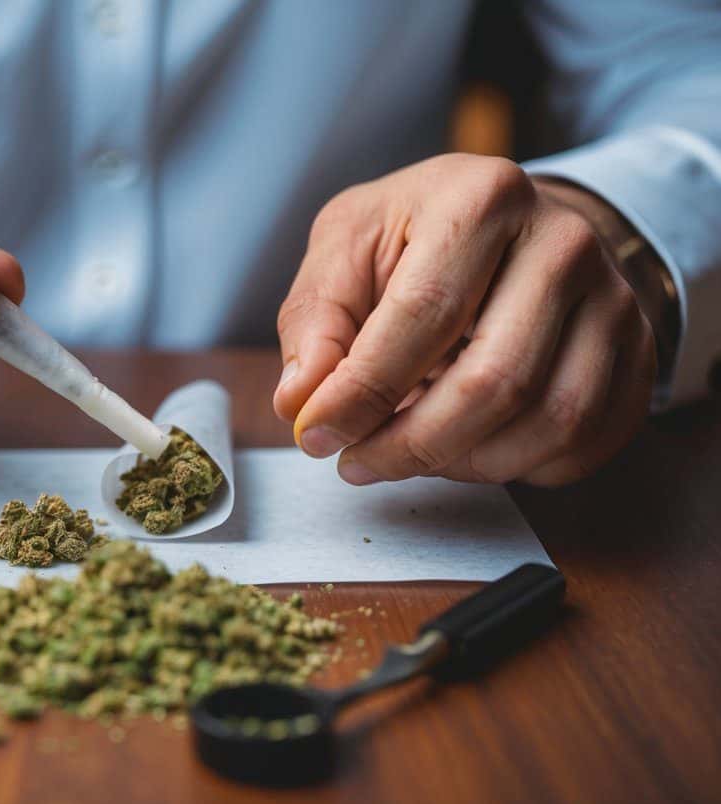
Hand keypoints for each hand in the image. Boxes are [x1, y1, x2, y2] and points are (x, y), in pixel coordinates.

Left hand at [274, 154, 655, 487]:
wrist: (518, 227)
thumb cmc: (419, 236)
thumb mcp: (347, 245)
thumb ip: (316, 319)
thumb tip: (301, 400)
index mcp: (482, 200)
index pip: (423, 317)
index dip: (361, 393)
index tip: (316, 435)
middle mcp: (564, 244)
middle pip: (494, 383)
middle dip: (410, 446)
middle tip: (356, 462)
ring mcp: (615, 302)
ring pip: (548, 424)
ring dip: (462, 463)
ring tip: (406, 452)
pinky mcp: (638, 354)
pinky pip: (583, 444)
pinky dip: (515, 467)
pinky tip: (466, 447)